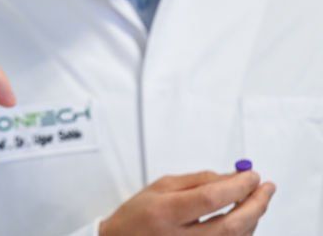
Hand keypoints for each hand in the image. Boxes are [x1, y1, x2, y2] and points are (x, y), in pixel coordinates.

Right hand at [100, 170, 275, 235]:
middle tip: (266, 188)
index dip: (237, 186)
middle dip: (256, 204)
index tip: (251, 175)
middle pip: (231, 225)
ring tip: (257, 199)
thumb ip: (197, 180)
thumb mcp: (161, 187)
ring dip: (253, 217)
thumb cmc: (138, 215)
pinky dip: (244, 231)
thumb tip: (232, 176)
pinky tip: (245, 217)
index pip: (210, 199)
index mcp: (166, 212)